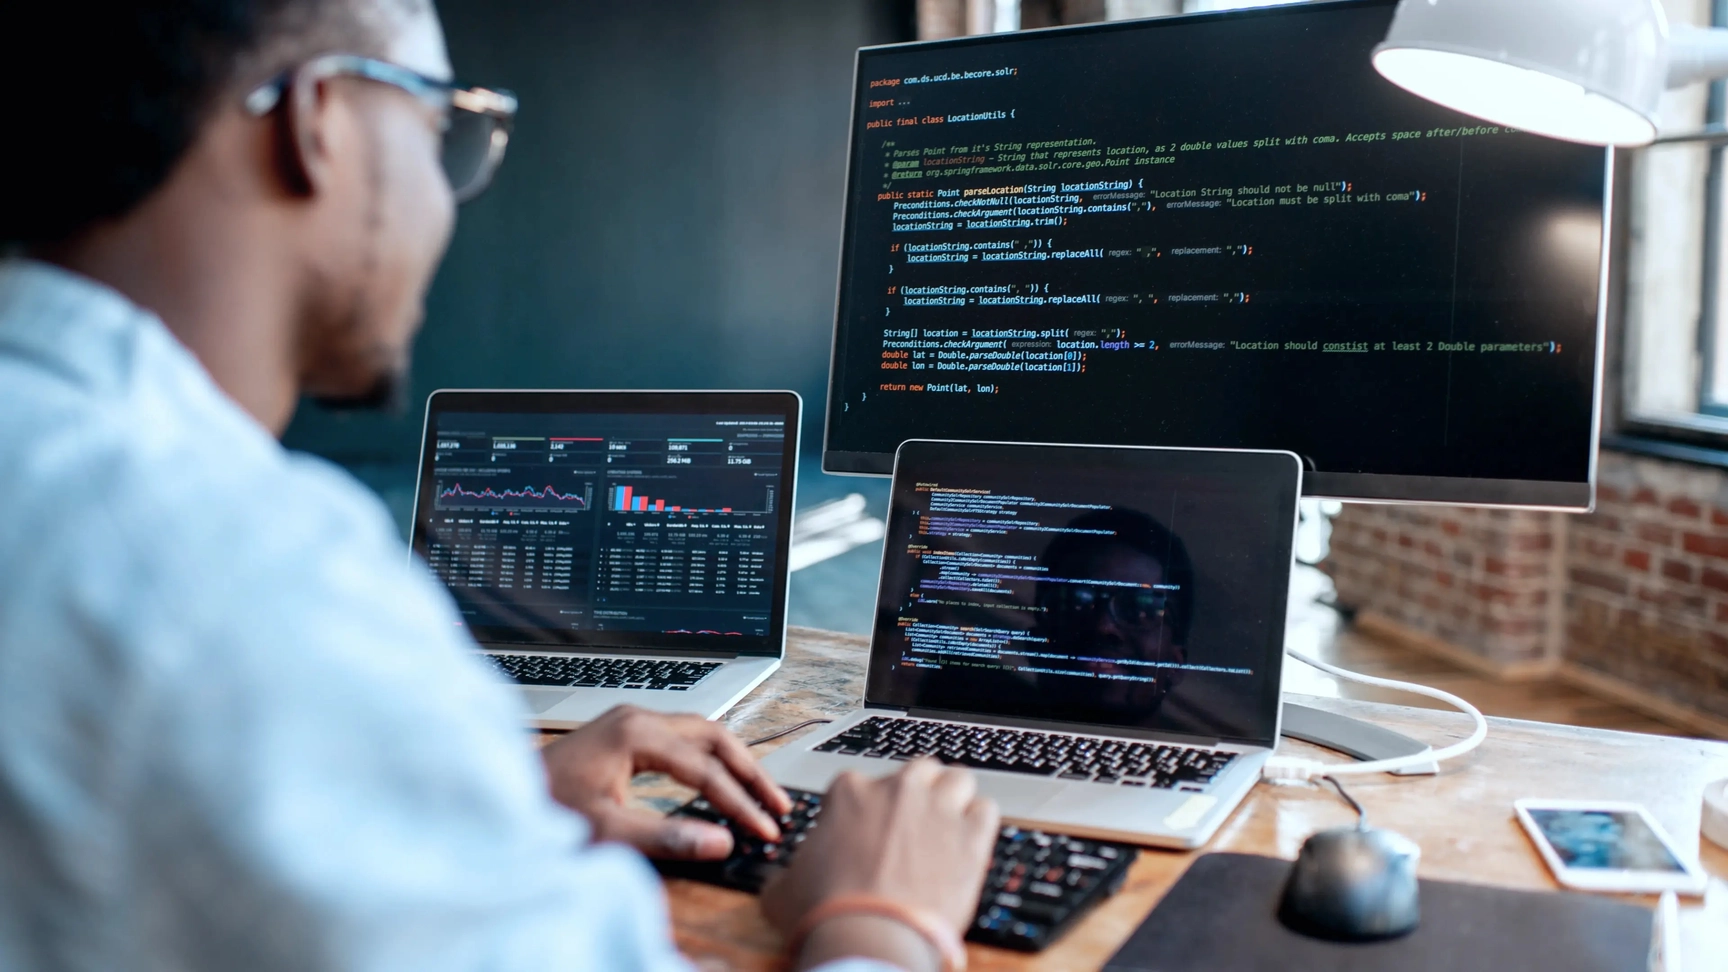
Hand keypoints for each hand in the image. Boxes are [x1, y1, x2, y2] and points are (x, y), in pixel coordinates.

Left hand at [541, 705, 790, 860]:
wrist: (499, 795)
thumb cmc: (543, 808)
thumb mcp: (606, 830)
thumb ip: (666, 837)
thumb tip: (720, 842)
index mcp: (636, 734)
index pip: (706, 769)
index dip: (740, 802)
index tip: (764, 830)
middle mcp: (637, 718)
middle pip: (714, 737)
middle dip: (750, 772)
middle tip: (778, 806)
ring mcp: (629, 722)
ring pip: (701, 733)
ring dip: (733, 762)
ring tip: (760, 794)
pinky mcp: (623, 734)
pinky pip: (682, 739)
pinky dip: (709, 759)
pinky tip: (719, 780)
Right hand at [761, 759, 998, 970]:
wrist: (868, 938)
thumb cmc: (825, 913)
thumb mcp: (784, 889)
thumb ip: (787, 873)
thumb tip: (782, 881)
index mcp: (850, 792)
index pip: (864, 783)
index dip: (869, 809)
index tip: (870, 832)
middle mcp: (897, 789)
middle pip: (918, 771)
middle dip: (917, 793)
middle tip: (914, 824)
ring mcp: (938, 808)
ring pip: (958, 779)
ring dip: (953, 798)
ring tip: (948, 826)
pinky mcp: (971, 836)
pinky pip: (987, 810)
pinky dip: (980, 823)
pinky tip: (970, 842)